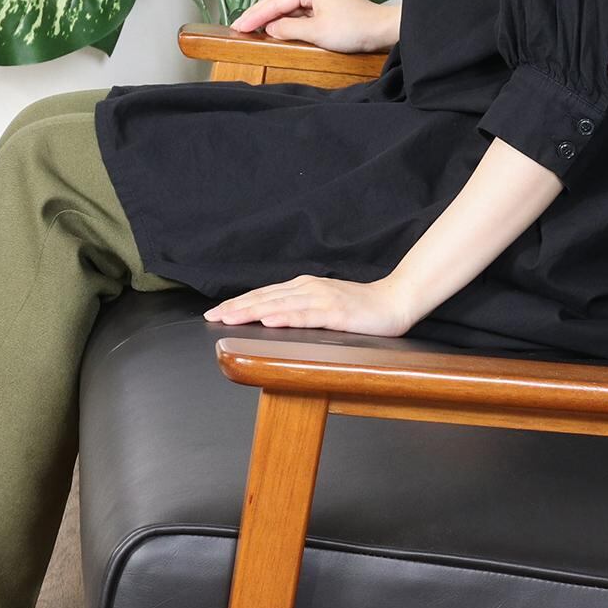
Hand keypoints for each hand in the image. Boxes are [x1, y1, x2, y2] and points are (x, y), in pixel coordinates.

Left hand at [204, 273, 419, 337]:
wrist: (395, 301)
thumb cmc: (361, 307)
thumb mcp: (324, 305)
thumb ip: (301, 308)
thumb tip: (272, 316)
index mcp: (304, 287)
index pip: (264, 295)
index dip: (239, 303)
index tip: (216, 312)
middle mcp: (309, 289)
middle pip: (266, 298)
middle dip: (237, 307)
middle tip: (212, 316)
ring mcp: (323, 300)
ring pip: (281, 305)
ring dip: (253, 310)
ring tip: (230, 317)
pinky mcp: (337, 314)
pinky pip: (307, 316)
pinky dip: (286, 317)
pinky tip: (270, 320)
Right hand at [230, 0, 399, 54]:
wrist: (383, 30)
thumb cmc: (356, 28)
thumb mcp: (317, 32)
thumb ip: (289, 29)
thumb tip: (270, 28)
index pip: (276, 2)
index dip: (256, 16)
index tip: (239, 26)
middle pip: (280, 1)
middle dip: (260, 15)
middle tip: (239, 26)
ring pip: (290, 7)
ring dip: (273, 18)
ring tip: (252, 28)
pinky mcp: (328, 4)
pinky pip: (302, 11)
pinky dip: (289, 20)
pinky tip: (277, 29)